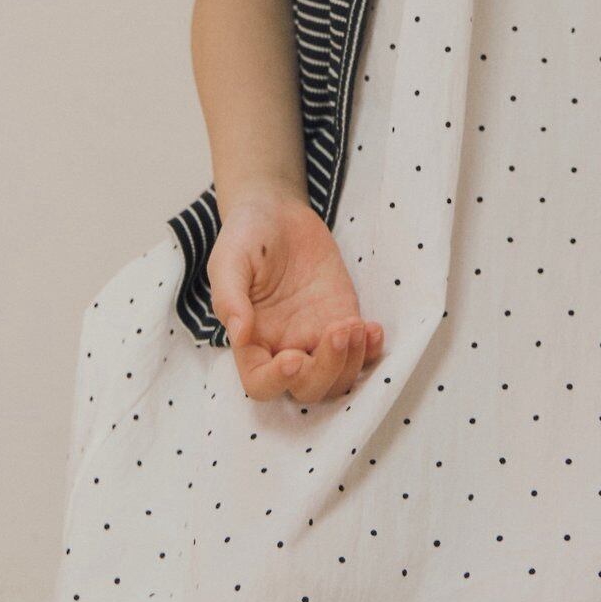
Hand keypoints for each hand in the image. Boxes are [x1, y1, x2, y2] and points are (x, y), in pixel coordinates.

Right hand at [207, 192, 385, 403]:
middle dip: (326, 370)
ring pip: (338, 377)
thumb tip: (239, 334)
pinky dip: (371, 350)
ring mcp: (316, 336)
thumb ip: (229, 297)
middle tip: (337, 331)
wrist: (277, 213)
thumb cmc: (246, 237)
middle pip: (308, 388)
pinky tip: (372, 329)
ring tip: (357, 325)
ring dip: (352, 361)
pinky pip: (361, 351)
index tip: (294, 358)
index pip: (261, 383)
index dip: (278, 381)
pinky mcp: (341, 318)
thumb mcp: (228, 260)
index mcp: (251, 341)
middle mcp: (284, 347)